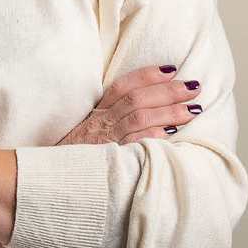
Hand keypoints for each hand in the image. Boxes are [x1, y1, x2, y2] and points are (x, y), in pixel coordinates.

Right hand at [56, 64, 202, 145]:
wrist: (54, 178)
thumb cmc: (76, 155)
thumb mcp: (89, 130)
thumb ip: (111, 117)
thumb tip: (147, 106)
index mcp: (97, 112)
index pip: (122, 86)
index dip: (146, 75)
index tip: (171, 69)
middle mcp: (100, 123)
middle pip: (136, 100)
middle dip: (167, 91)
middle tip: (193, 87)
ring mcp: (105, 141)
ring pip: (138, 119)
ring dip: (168, 113)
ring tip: (192, 110)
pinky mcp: (109, 159)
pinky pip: (133, 144)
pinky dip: (152, 137)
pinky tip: (171, 135)